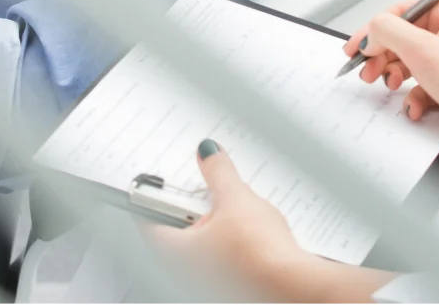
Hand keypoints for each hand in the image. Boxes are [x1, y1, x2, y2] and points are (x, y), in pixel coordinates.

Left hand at [150, 140, 309, 299]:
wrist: (291, 285)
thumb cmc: (259, 253)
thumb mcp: (237, 198)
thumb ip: (219, 172)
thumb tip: (208, 153)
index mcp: (176, 249)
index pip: (148, 217)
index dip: (153, 193)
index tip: (159, 178)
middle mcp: (186, 269)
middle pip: (176, 228)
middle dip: (190, 206)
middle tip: (203, 187)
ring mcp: (207, 279)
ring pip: (200, 243)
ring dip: (212, 223)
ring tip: (234, 207)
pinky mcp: (230, 283)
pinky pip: (220, 256)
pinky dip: (228, 239)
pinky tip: (250, 230)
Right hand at [344, 0, 438, 142]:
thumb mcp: (423, 51)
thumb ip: (389, 32)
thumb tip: (371, 30)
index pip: (403, 11)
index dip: (376, 30)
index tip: (357, 46)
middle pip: (404, 37)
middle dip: (383, 56)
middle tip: (366, 71)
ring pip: (412, 60)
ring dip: (396, 75)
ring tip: (390, 86)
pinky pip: (425, 82)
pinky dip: (414, 95)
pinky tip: (415, 106)